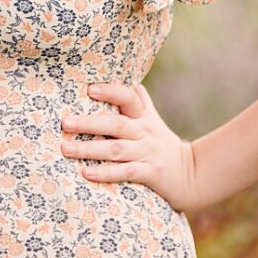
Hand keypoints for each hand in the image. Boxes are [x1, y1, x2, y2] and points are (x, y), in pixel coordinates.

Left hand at [60, 82, 199, 212]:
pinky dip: (106, 172)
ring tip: (66, 149)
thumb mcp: (154, 121)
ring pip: (116, 149)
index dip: (110, 92)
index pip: (128, 98)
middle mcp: (145, 132)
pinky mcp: (150, 174)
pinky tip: (87, 172)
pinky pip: (125, 172)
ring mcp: (147, 153)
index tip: (89, 89)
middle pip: (115, 124)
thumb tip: (131, 81)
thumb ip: (141, 103)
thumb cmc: (164, 144)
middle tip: (65, 122)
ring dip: (89, 149)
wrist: (192, 175)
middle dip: (88, 123)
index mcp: (143, 117)